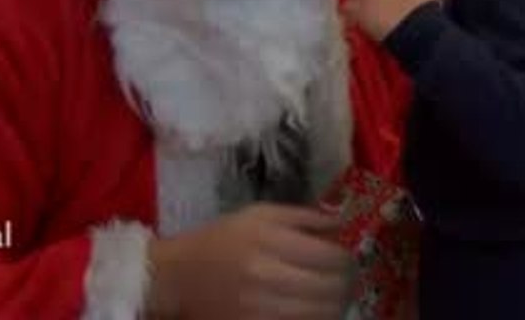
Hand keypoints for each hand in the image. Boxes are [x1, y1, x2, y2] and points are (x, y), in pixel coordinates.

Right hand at [147, 203, 352, 319]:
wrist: (176, 277)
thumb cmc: (221, 239)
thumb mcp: (259, 214)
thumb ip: (303, 217)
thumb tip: (342, 222)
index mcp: (268, 240)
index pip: (330, 256)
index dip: (347, 258)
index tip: (347, 257)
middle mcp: (265, 275)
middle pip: (330, 287)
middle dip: (347, 283)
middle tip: (348, 279)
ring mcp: (259, 309)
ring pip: (320, 313)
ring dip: (336, 305)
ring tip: (335, 296)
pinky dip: (314, 319)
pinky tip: (313, 310)